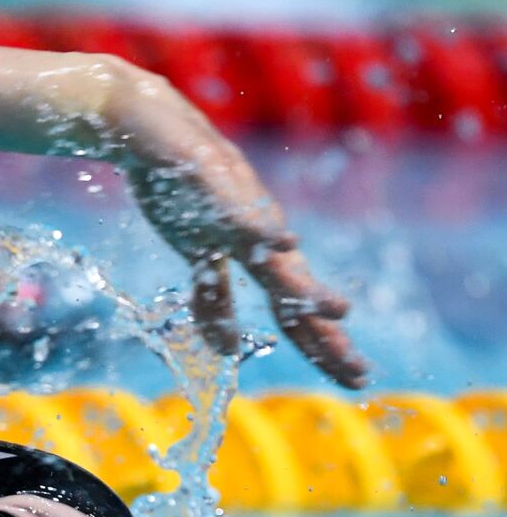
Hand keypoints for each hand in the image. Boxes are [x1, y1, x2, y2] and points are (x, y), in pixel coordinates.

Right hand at [103, 61, 367, 388]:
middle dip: (327, 337)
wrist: (155, 134)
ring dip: (305, 288)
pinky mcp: (213, 187)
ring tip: (338, 313)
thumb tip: (226, 352)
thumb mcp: (198, 257)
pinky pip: (237, 211)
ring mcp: (242, 213)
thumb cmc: (183, 194)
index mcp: (261, 256)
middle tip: (360, 376)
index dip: (322, 348)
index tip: (354, 383)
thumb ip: (213, 302)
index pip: (295, 313)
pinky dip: (262, 229)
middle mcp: (264, 238)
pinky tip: (284, 241)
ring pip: (276, 260)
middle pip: (297, 297)